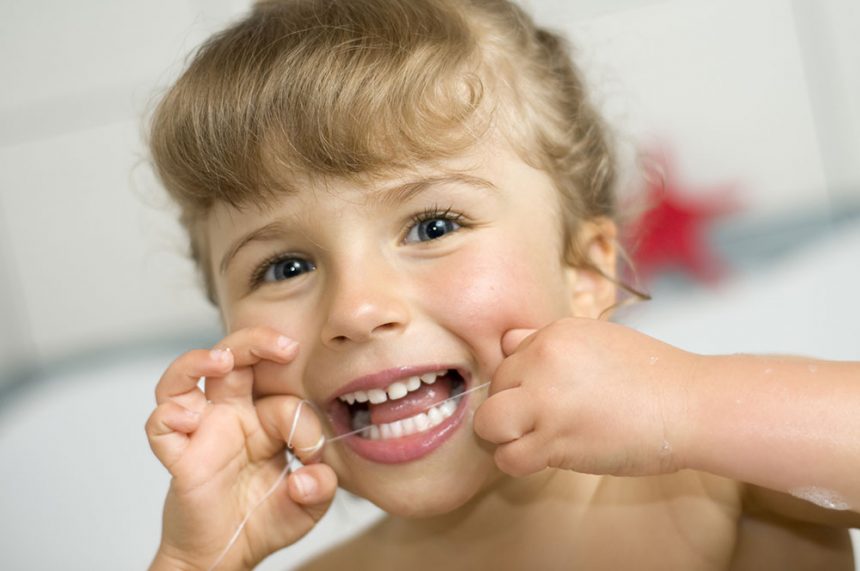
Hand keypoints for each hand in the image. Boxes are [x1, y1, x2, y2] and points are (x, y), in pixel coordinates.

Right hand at [145, 327, 336, 569]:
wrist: (226, 557)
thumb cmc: (263, 521)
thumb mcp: (308, 505)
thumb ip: (321, 487)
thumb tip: (308, 476)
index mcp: (264, 419)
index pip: (284, 398)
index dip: (304, 423)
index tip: (312, 456)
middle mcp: (230, 416)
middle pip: (232, 357)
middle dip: (256, 341)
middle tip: (286, 346)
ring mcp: (201, 432)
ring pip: (184, 377)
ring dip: (199, 359)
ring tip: (222, 359)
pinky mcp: (178, 455)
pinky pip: (159, 424)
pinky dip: (168, 414)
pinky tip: (190, 418)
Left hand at [473, 318, 694, 477]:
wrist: (690, 406)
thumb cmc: (652, 377)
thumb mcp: (597, 340)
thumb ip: (550, 343)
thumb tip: (508, 343)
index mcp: (555, 334)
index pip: (508, 356)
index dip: (522, 382)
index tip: (545, 397)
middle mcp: (543, 360)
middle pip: (495, 387)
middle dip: (511, 406)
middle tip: (541, 421)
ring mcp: (545, 400)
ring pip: (488, 423)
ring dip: (505, 436)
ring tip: (532, 440)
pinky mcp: (554, 439)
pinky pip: (508, 457)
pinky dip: (519, 462)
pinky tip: (543, 457)